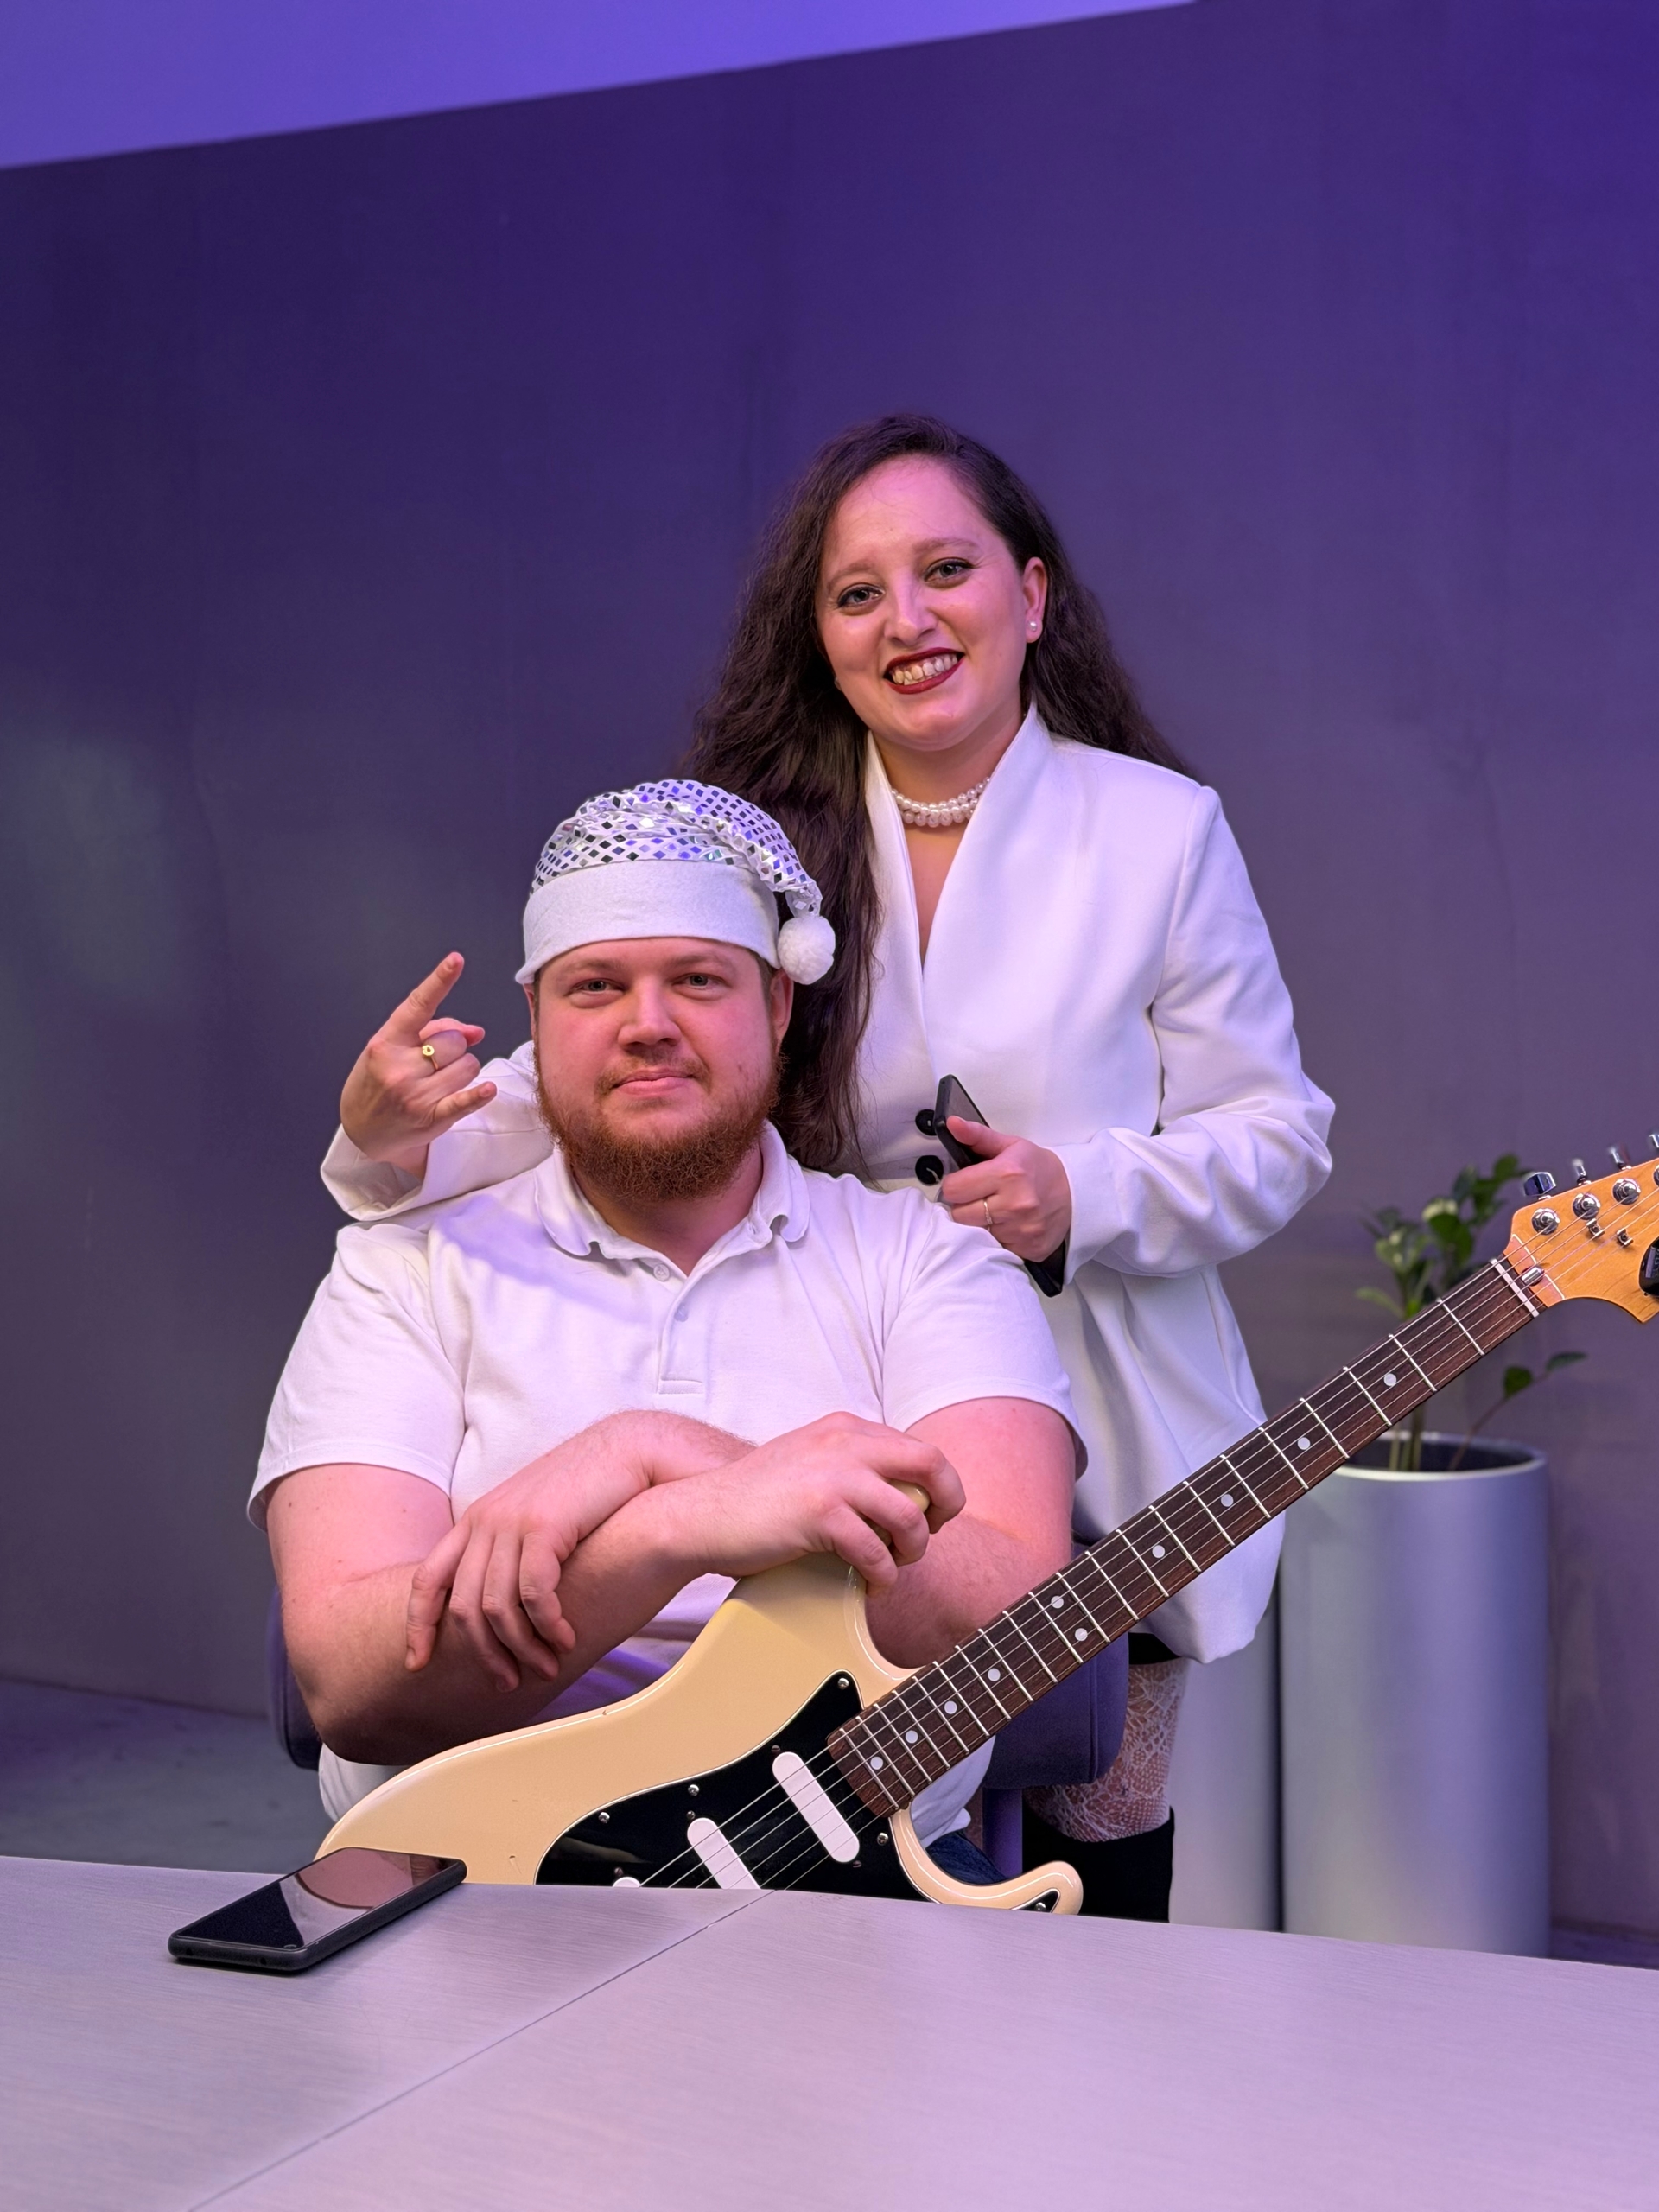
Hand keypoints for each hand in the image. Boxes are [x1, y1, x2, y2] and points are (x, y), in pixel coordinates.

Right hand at [340, 953, 495, 1171]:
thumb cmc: (378, 1082)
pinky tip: (488, 1090)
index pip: (417, 1006)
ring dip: (462, 1070)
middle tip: (434, 1062)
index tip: (456, 960)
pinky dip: (478, 1095)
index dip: (439, 981)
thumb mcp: (392, 1049)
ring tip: (439, 1082)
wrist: (362, 1132)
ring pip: (468, 1065)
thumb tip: (476, 1032)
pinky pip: (463, 1100)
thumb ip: (433, 1031)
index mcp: (385, 1042)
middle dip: (453, 1047)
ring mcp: (414, 1095)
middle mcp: (398, 1067)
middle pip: (454, 1040)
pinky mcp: (430, 1119)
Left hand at [406, 1414, 748, 1689]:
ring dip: (522, 1648)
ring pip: (498, 1609)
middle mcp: (485, 1519)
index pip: (427, 1579)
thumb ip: (511, 1551)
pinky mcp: (544, 1527)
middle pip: (465, 1607)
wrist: (629, 1450)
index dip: (419, 1625)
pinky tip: (566, 1639)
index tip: (417, 1663)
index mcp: (477, 1519)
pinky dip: (548, 1626)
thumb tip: (503, 1606)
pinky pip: (534, 1595)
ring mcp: (512, 1521)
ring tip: (547, 1668)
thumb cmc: (589, 1491)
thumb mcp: (535, 1519)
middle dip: (485, 1654)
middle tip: (509, 1683)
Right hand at [648, 1412, 964, 1593]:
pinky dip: (883, 1576)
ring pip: (910, 1515)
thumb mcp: (811, 1460)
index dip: (938, 1487)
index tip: (929, 1516)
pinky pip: (877, 1551)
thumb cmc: (756, 1499)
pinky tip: (871, 1583)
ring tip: (892, 1566)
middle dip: (944, 1508)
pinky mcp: (820, 1513)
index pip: (922, 1450)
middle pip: (932, 1466)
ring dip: (911, 1550)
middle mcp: (845, 1442)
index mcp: (846, 1427)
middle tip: (927, 1537)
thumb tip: (908, 1492)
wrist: (701, 1515)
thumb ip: (853, 1462)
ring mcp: (833, 1475)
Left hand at [939, 1116, 1071, 1262]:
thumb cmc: (1041, 1169)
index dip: (955, 1185)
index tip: (965, 1183)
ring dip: (981, 1224)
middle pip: (959, 1215)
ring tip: (997, 1211)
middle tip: (981, 1197)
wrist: (1078, 1193)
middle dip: (965, 1206)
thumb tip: (953, 1124)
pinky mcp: (1028, 1249)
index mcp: (1007, 1174)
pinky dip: (998, 1238)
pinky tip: (1009, 1225)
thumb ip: (978, 1136)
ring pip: (975, 1233)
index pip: (953, 1189)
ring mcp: (1022, 1230)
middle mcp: (1014, 1204)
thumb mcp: (1011, 1146)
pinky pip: (996, 1248)